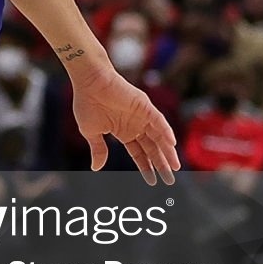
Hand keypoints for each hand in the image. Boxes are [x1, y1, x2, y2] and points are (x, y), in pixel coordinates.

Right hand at [70, 63, 179, 184]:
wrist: (89, 82)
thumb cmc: (87, 103)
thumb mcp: (91, 133)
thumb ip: (98, 150)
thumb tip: (96, 168)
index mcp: (123, 132)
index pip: (139, 153)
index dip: (146, 167)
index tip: (153, 181)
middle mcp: (135, 125)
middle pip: (152, 148)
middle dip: (161, 164)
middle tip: (170, 180)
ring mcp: (141, 116)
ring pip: (158, 137)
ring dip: (167, 151)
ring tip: (175, 167)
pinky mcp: (144, 106)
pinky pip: (159, 120)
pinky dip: (166, 131)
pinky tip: (171, 144)